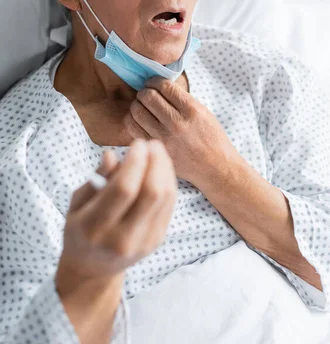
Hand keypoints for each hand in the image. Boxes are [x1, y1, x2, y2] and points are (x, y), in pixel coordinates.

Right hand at [56, 138, 177, 291]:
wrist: (93, 269)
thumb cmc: (81, 229)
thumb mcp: (77, 203)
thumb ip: (95, 179)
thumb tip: (112, 155)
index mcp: (94, 228)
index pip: (124, 189)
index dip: (136, 161)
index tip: (137, 143)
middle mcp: (121, 238)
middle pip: (151, 192)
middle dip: (155, 161)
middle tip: (152, 144)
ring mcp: (143, 242)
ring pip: (165, 198)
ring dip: (165, 169)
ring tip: (157, 152)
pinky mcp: (157, 240)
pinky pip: (170, 205)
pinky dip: (168, 182)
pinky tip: (161, 169)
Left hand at [124, 77, 240, 187]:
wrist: (215, 168)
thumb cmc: (210, 138)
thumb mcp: (203, 112)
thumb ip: (182, 99)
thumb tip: (158, 86)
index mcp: (191, 110)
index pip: (164, 86)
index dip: (154, 81)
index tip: (152, 83)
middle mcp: (177, 123)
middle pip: (149, 97)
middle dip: (144, 91)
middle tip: (146, 94)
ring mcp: (165, 138)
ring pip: (138, 111)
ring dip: (137, 104)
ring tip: (141, 106)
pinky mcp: (156, 150)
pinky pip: (134, 129)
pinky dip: (132, 120)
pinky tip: (138, 119)